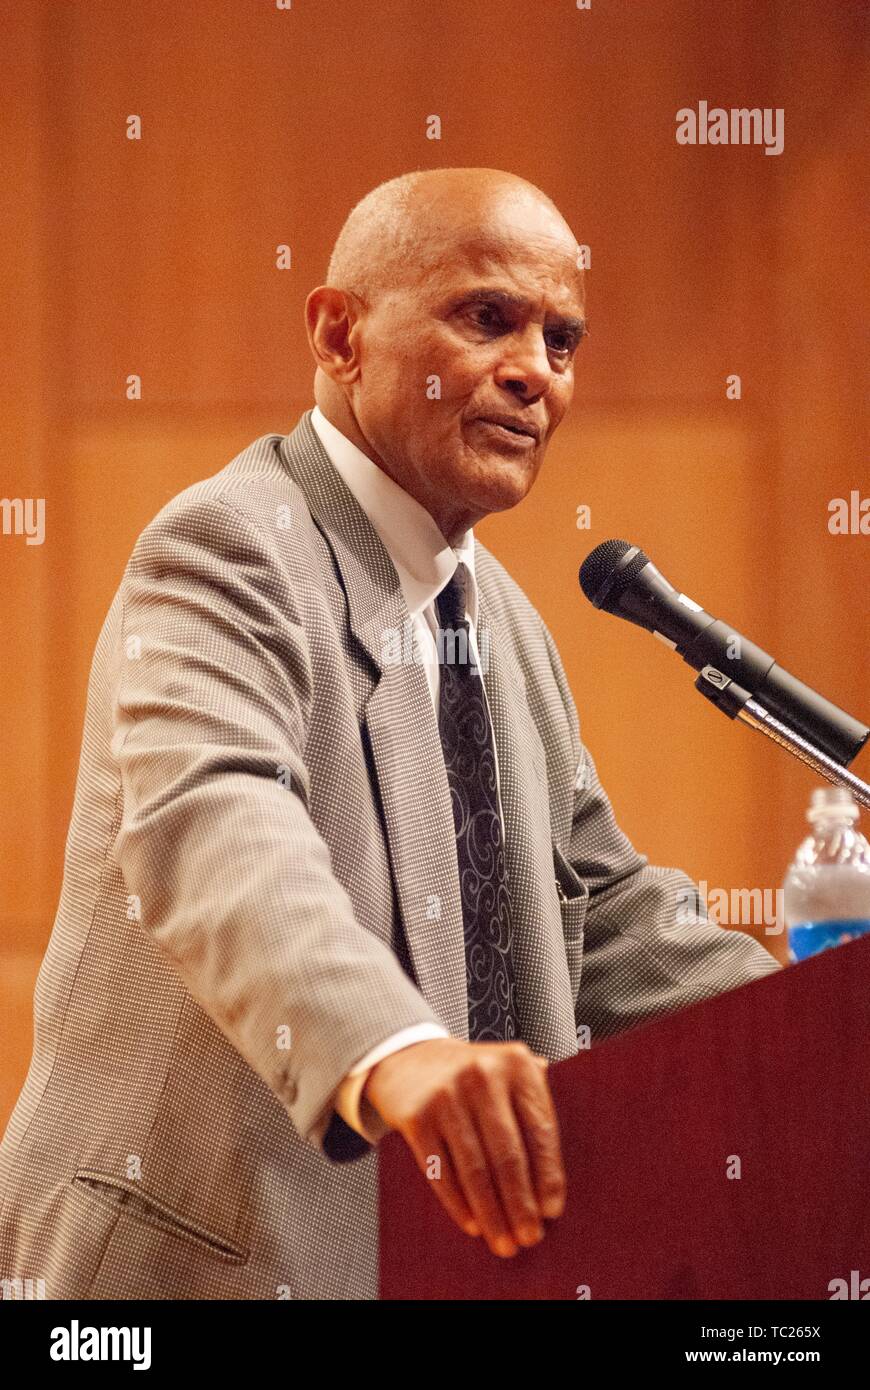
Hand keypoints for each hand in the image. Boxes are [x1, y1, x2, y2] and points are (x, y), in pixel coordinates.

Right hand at [362, 1036, 565, 1257]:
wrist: (408, 1057)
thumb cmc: (470, 1075)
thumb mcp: (507, 1072)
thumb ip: (535, 1105)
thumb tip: (554, 1177)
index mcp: (516, 1064)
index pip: (540, 1129)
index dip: (549, 1176)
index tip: (552, 1211)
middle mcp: (482, 1075)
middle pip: (508, 1155)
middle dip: (521, 1204)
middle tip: (530, 1237)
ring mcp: (446, 1095)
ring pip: (475, 1169)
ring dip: (492, 1213)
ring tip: (503, 1241)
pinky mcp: (416, 1117)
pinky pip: (441, 1171)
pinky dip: (458, 1203)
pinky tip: (472, 1223)